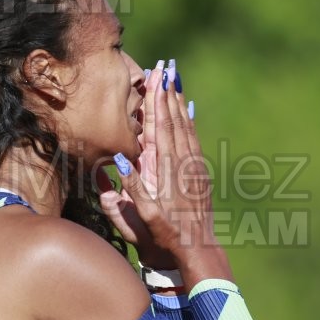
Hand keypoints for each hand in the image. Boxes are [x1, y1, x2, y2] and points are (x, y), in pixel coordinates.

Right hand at [105, 59, 232, 285]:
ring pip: (186, 128)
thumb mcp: (145, 217)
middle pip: (174, 122)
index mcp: (167, 172)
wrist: (199, 250)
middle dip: (168, 94)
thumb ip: (133, 188)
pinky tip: (189, 111)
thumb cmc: (166, 236)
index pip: (160, 129)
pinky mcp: (200, 175)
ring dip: (179, 104)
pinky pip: (194, 141)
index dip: (157, 103)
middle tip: (166, 68)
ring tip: (175, 81)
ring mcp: (194, 169)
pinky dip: (190, 122)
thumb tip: (119, 160)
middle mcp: (183, 165)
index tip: (155, 80)